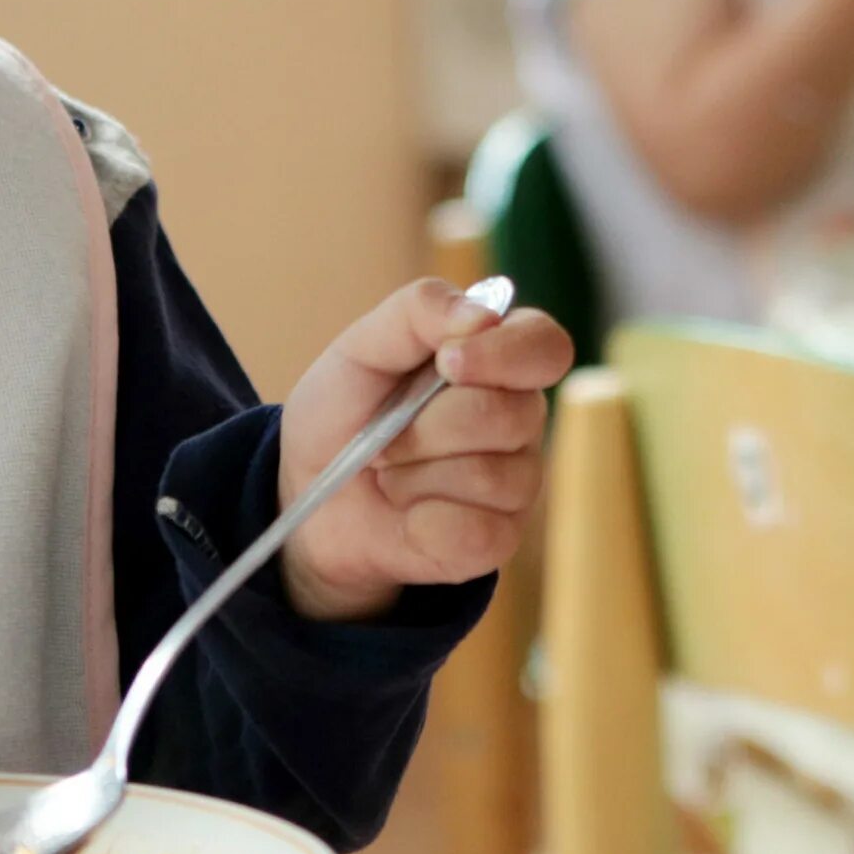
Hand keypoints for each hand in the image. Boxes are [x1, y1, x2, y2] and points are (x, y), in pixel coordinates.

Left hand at [276, 279, 571, 622]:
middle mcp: (521, 419)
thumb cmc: (344, 414)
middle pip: (507, 415)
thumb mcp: (361, 348)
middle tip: (384, 434)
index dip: (504, 354)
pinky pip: (476, 532)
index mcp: (499, 360)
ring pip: (488, 475)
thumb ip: (418, 312)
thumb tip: (482, 314)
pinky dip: (421, 522)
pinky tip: (407, 515)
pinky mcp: (497, 540)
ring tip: (391, 473)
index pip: (546, 347)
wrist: (307, 494)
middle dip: (425, 425)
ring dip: (414, 474)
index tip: (447, 361)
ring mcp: (516, 484)